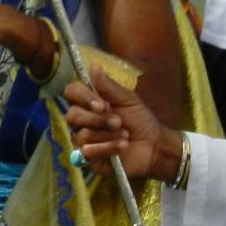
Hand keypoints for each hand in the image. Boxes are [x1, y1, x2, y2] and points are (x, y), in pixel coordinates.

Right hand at [63, 67, 177, 181]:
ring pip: (82, 135)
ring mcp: (82, 140)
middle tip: (119, 122)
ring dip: (108, 135)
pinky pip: (86, 153)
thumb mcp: (128, 101)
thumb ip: (109, 87)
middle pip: (72, 115)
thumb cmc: (141, 121)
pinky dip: (107, 148)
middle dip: (99, 120)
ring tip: (125, 136)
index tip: (101, 104)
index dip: (82, 97)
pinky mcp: (87, 159)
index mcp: (89, 103)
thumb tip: (93, 66)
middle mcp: (82, 121)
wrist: (154, 146)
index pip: (71, 92)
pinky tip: (121, 147)